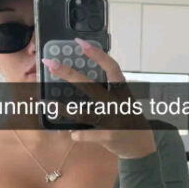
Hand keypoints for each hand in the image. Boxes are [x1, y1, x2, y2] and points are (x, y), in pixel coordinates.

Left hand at [42, 39, 156, 159]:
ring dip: (64, 109)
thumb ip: (108, 91)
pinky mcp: (109, 136)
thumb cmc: (128, 118)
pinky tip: (72, 133)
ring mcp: (114, 120)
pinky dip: (78, 134)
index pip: (111, 68)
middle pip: (91, 86)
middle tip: (51, 64)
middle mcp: (118, 103)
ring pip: (84, 112)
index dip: (96, 54)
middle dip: (69, 74)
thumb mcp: (124, 100)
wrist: (141, 144)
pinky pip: (87, 134)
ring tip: (47, 103)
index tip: (80, 42)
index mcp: (122, 91)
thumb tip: (82, 80)